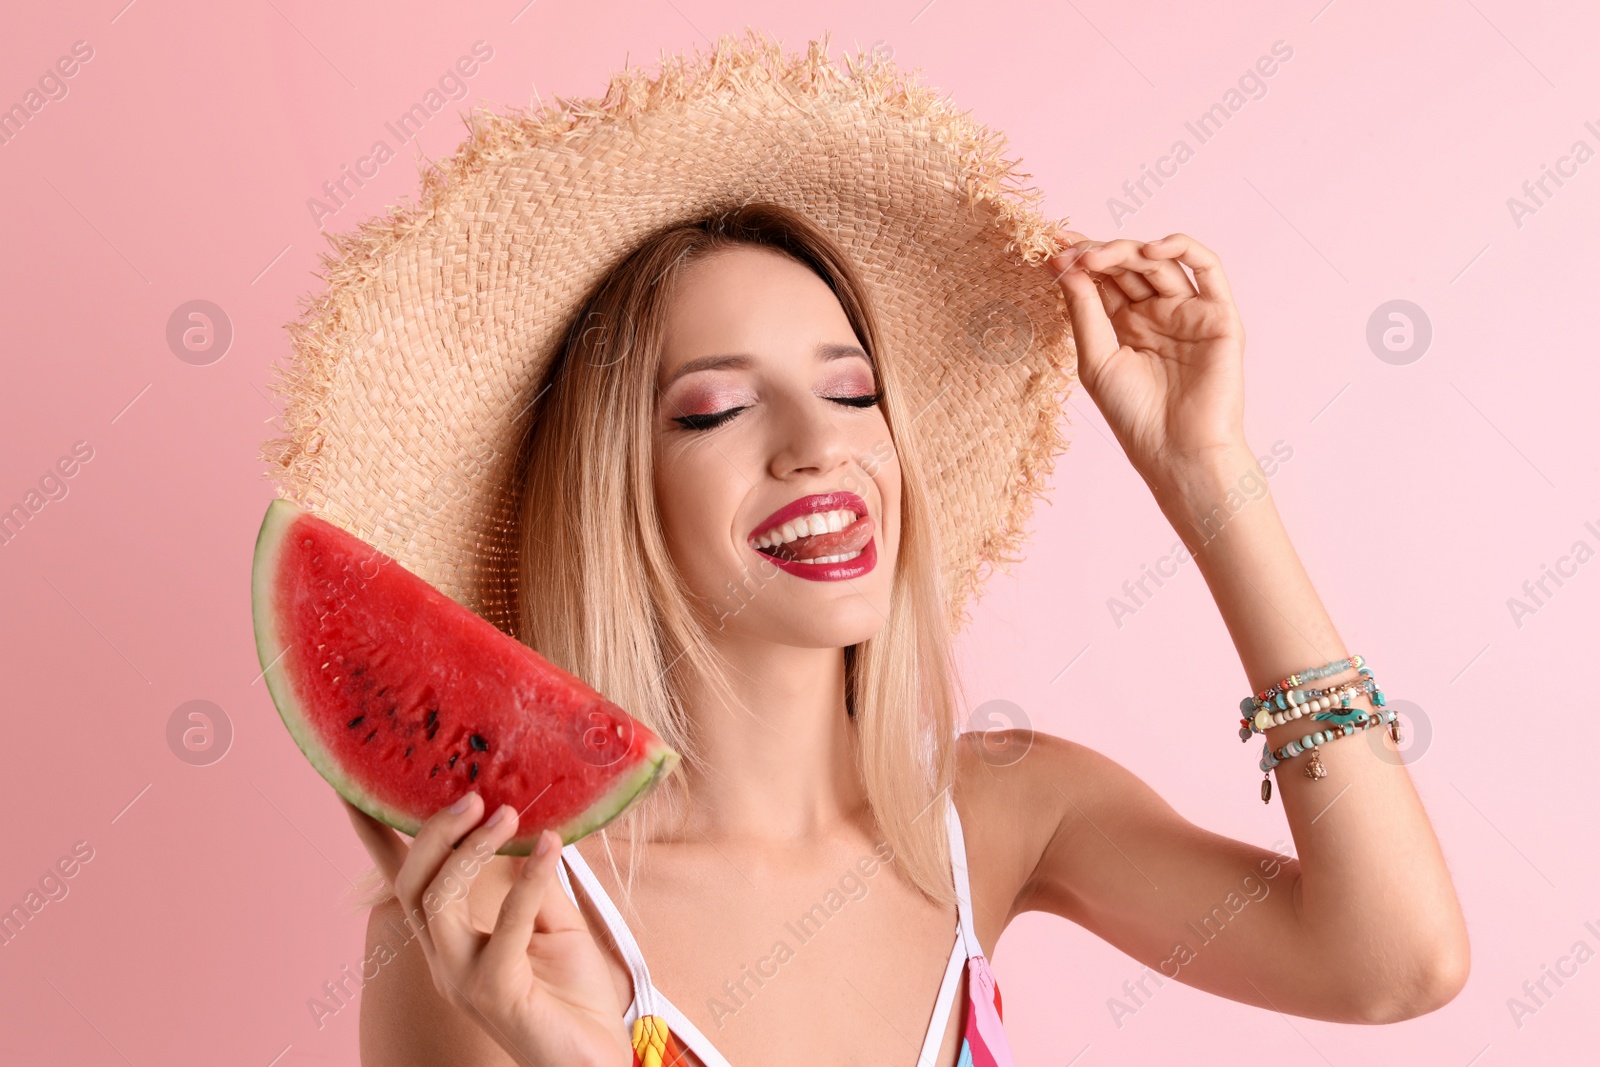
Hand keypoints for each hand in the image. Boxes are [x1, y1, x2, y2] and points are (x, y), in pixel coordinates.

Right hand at [343, 795, 631, 1066]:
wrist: (597, 1057)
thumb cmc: (573, 995)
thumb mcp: (552, 923)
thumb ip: (531, 882)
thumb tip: (530, 825)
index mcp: (449, 938)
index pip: (402, 879)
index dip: (374, 835)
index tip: (353, 787)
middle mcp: (443, 957)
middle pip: (411, 884)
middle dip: (432, 833)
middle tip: (473, 796)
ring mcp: (462, 978)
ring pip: (437, 900)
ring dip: (471, 850)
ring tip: (507, 813)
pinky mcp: (495, 992)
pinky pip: (504, 925)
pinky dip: (527, 880)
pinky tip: (551, 846)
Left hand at [1047, 232, 1247, 483]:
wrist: (1177, 450)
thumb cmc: (1134, 416)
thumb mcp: (1095, 359)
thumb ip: (1084, 310)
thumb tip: (1063, 265)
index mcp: (1126, 325)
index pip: (1103, 279)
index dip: (1079, 260)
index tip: (1052, 248)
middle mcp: (1157, 313)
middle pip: (1128, 265)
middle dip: (1097, 252)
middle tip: (1069, 252)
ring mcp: (1188, 311)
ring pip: (1160, 262)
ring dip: (1127, 250)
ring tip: (1096, 256)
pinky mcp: (1218, 314)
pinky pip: (1207, 268)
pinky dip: (1182, 248)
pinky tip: (1151, 249)